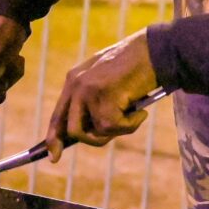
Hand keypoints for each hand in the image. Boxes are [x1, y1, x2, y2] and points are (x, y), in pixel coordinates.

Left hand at [45, 29, 157, 161]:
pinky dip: (132, 124)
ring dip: (117, 130)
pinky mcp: (104, 99)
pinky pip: (114, 128)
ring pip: (95, 133)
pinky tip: (141, 110)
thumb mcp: (107, 81)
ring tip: (134, 114)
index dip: (55, 138)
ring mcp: (88, 92)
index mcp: (74, 79)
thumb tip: (90, 132)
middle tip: (116, 130)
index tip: (54, 157)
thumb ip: (93, 101)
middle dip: (93, 139)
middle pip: (73, 130)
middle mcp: (76, 85)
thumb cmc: (137, 65)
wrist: (154, 50)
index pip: (58, 115)